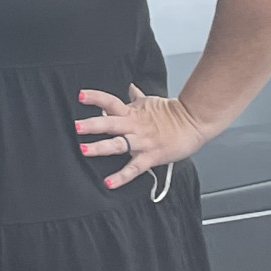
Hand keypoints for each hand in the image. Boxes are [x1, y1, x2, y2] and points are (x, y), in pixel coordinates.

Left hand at [75, 85, 213, 188]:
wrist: (194, 121)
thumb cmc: (173, 113)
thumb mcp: (150, 102)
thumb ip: (136, 97)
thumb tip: (130, 87)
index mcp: (132, 113)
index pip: (110, 102)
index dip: (95, 98)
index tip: (81, 96)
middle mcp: (133, 127)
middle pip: (110, 123)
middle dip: (92, 125)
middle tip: (76, 126)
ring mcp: (141, 142)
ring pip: (118, 144)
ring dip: (100, 147)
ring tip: (84, 150)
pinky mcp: (150, 157)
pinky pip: (133, 168)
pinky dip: (121, 177)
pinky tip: (109, 182)